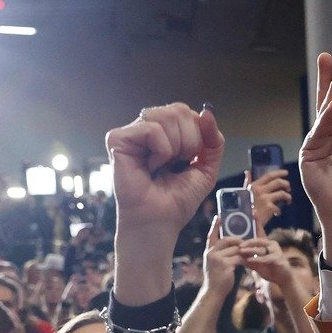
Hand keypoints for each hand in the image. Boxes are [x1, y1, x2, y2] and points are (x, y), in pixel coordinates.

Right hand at [107, 103, 223, 301]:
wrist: (158, 222)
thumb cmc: (176, 200)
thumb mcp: (205, 169)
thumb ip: (213, 141)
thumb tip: (207, 112)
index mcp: (166, 132)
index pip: (187, 112)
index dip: (198, 134)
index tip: (191, 159)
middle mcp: (147, 128)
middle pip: (179, 110)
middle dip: (189, 141)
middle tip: (176, 165)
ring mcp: (132, 132)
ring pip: (166, 117)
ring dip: (175, 147)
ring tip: (163, 167)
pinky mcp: (118, 139)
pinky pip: (151, 129)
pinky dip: (160, 151)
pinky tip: (151, 167)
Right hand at [201, 216, 245, 298]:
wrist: (214, 292)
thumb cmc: (216, 278)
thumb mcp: (214, 264)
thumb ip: (220, 254)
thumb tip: (233, 245)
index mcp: (208, 251)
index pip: (211, 235)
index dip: (215, 226)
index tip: (219, 216)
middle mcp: (211, 253)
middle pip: (226, 240)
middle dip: (237, 240)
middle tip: (245, 242)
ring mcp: (217, 259)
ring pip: (234, 249)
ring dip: (243, 251)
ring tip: (250, 252)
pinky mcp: (225, 265)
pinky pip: (238, 258)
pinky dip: (244, 259)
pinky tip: (248, 261)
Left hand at [240, 234, 293, 292]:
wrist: (283, 279)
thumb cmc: (271, 271)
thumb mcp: (257, 265)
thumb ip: (249, 261)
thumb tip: (237, 258)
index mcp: (268, 244)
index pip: (255, 241)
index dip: (245, 242)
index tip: (236, 245)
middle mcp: (272, 245)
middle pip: (258, 242)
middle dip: (247, 244)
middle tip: (237, 247)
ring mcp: (276, 251)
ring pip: (261, 249)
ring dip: (250, 250)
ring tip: (241, 252)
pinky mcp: (278, 259)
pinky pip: (266, 258)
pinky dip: (258, 259)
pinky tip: (250, 260)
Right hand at [247, 168, 292, 229]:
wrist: (243, 222)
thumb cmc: (243, 207)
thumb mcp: (244, 192)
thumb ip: (248, 182)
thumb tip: (248, 172)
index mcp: (254, 185)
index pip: (269, 175)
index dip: (279, 172)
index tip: (286, 173)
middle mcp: (260, 190)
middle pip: (278, 182)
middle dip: (286, 184)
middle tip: (288, 188)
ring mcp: (265, 199)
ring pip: (282, 193)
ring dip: (287, 197)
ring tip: (288, 201)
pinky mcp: (269, 208)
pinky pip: (279, 207)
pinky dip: (279, 211)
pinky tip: (277, 213)